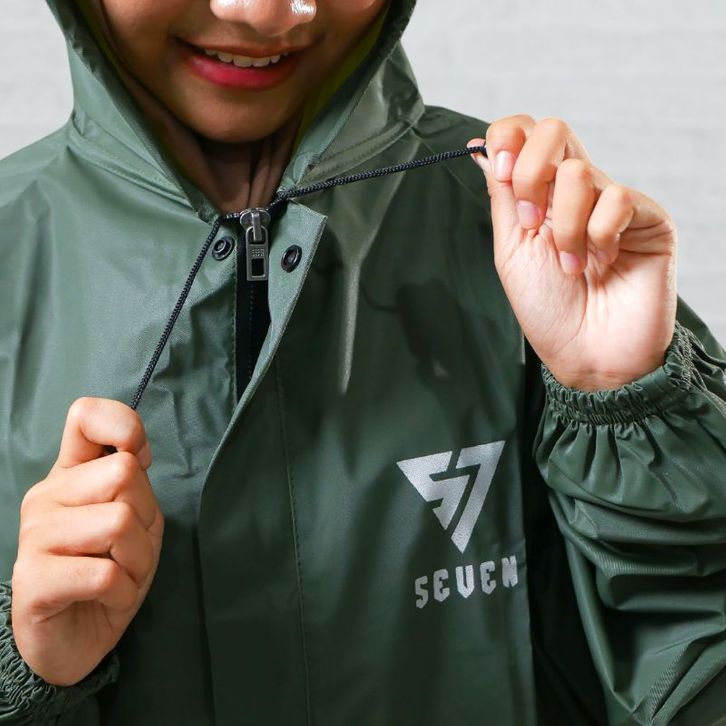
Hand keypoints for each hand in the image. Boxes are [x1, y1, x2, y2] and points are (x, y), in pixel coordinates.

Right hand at [10, 398, 163, 685]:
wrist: (75, 638)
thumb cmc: (110, 572)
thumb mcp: (136, 520)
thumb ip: (133, 482)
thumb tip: (136, 452)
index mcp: (71, 474)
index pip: (85, 416)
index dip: (123, 425)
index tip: (139, 457)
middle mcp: (47, 496)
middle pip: (123, 473)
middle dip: (147, 516)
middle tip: (131, 547)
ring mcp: (34, 536)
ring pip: (120, 522)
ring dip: (139, 559)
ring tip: (122, 575)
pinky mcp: (32, 580)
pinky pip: (106, 573)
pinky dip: (124, 591)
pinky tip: (110, 598)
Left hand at [469, 116, 676, 390]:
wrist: (587, 355)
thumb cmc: (548, 309)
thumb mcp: (511, 249)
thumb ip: (503, 196)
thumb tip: (480, 144)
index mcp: (541, 194)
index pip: (526, 132)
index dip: (509, 138)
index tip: (503, 173)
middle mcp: (577, 190)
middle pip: (553, 130)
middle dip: (531, 176)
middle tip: (532, 224)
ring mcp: (613, 201)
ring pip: (579, 172)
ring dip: (564, 229)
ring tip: (570, 266)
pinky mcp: (648, 217)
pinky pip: (616, 200)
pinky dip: (598, 238)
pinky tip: (604, 263)